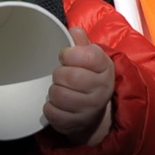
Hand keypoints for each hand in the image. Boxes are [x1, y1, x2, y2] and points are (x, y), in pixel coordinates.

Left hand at [43, 27, 114, 144]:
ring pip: (58, 94)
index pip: (86, 55)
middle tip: (62, 76)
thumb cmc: (88, 79)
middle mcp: (102, 89)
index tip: (65, 57)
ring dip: (53, 91)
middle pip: (69, 76)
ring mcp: (90, 108)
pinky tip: (57, 105)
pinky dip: (49, 107)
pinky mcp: (76, 124)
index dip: (69, 54)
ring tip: (60, 90)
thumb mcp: (89, 59)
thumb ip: (81, 43)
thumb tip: (74, 30)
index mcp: (105, 67)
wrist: (94, 112)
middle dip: (59, 74)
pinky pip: (52, 112)